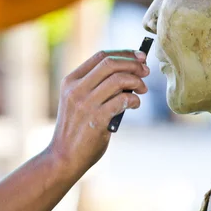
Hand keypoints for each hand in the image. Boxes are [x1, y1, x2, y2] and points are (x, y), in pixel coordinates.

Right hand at [47, 50, 148, 175]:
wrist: (64, 157)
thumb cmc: (77, 130)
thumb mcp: (79, 102)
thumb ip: (97, 87)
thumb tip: (129, 73)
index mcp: (71, 81)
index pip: (101, 56)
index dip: (124, 53)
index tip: (140, 57)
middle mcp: (76, 89)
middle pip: (111, 64)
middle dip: (133, 64)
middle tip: (146, 71)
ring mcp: (85, 104)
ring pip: (118, 80)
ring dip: (137, 82)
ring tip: (142, 90)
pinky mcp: (96, 120)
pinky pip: (122, 101)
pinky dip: (134, 100)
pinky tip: (135, 104)